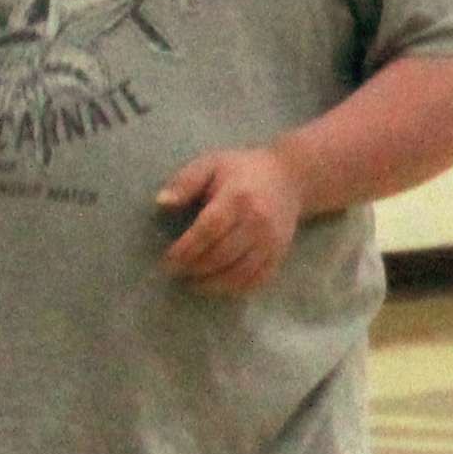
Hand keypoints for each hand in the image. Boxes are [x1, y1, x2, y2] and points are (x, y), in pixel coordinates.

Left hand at [159, 146, 302, 295]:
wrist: (290, 179)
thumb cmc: (242, 171)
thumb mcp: (211, 164)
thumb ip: (185, 182)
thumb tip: (162, 202)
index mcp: (238, 197)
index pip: (209, 230)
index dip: (186, 249)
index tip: (167, 260)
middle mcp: (258, 222)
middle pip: (222, 255)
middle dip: (193, 268)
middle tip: (175, 271)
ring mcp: (271, 241)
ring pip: (238, 274)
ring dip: (211, 283)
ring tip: (192, 281)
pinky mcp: (279, 255)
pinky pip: (256, 280)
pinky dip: (233, 289)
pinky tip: (217, 284)